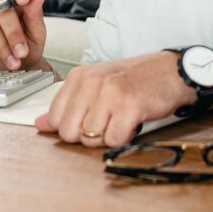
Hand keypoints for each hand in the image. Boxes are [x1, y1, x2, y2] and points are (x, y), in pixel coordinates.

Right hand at [0, 0, 48, 71]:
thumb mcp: (37, 32)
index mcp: (17, 2)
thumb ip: (36, 13)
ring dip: (1, 45)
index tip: (24, 0)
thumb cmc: (29, 46)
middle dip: (13, 34)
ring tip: (13, 62)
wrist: (20, 68)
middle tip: (22, 52)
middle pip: (2, 10)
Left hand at [34, 52, 195, 147]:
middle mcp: (91, 82)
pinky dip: (124, 137)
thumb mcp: (97, 85)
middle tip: (108, 119)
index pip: (55, 118)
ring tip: (121, 118)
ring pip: (90, 139)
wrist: (172, 71)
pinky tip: (132, 121)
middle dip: (89, 134)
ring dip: (108, 135)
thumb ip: (67, 105)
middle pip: (70, 132)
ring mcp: (109, 93)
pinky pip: (113, 140)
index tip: (91, 118)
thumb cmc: (135, 79)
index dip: (74, 127)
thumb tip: (40, 124)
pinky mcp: (128, 106)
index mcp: (79, 76)